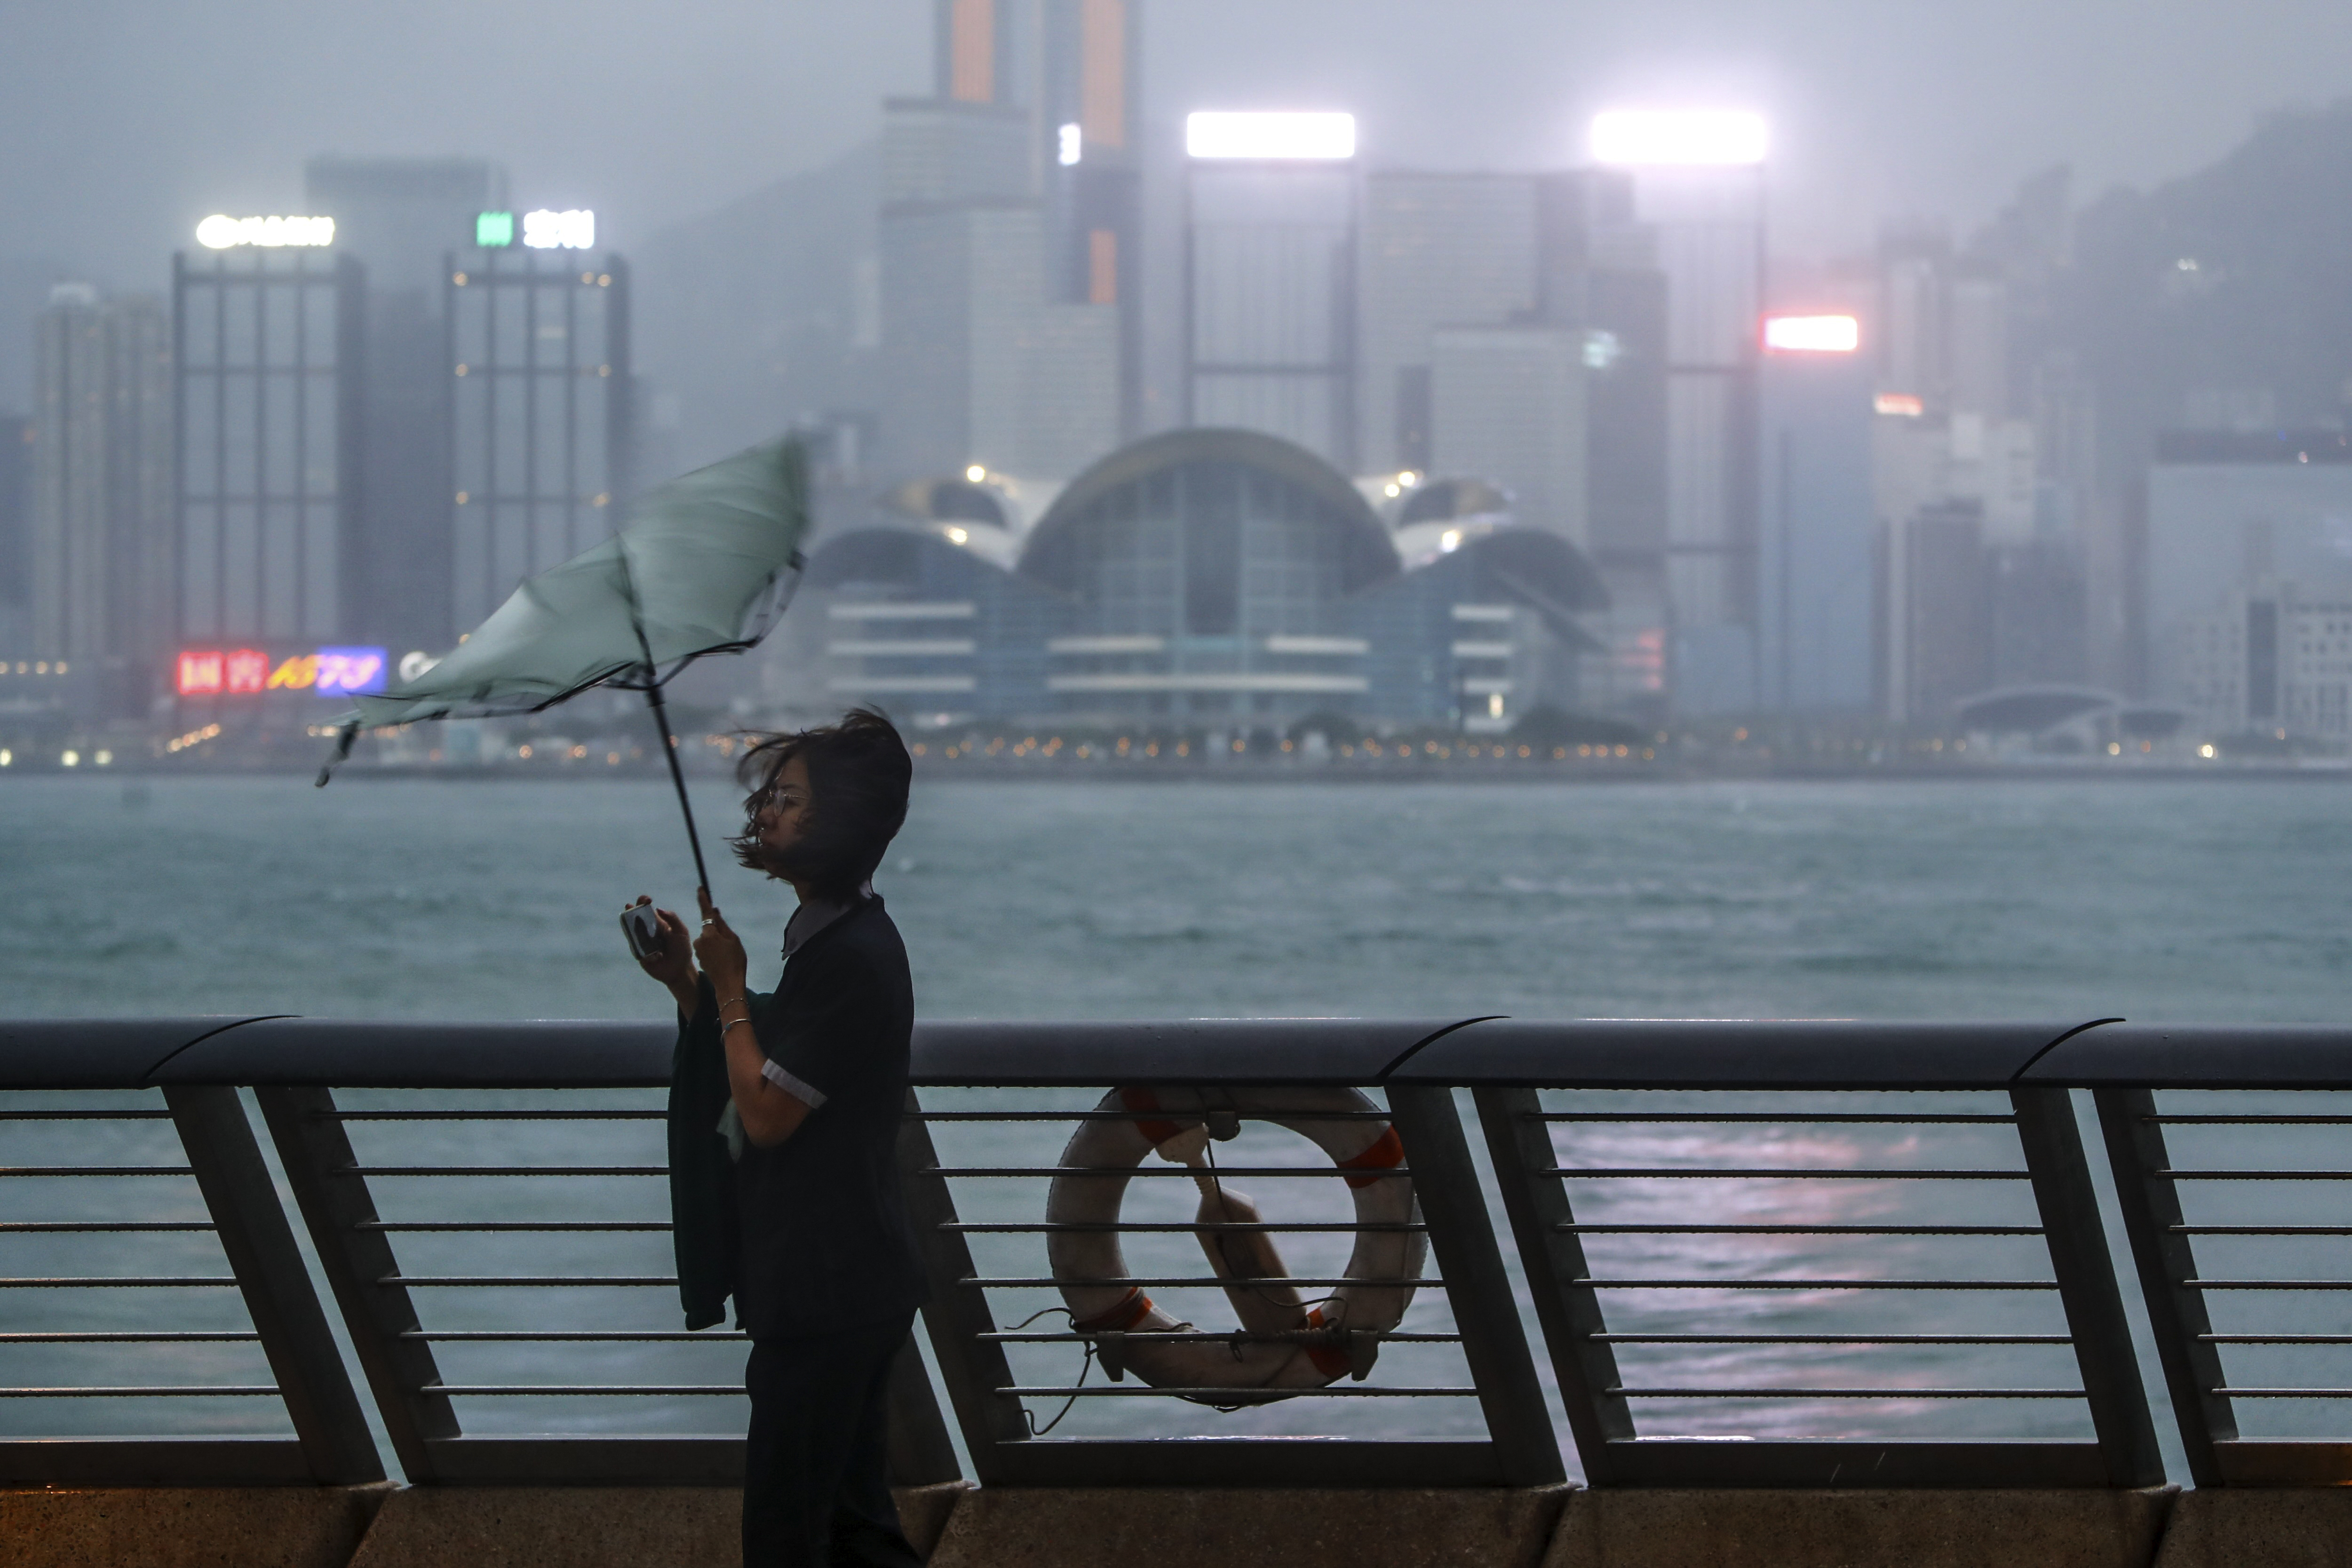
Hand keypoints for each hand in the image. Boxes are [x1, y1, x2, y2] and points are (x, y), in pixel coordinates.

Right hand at [625, 895, 698, 1014]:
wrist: (680, 969)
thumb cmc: (682, 949)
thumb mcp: (681, 931)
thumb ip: (673, 918)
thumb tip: (658, 908)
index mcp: (657, 922)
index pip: (647, 908)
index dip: (643, 901)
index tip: (647, 899)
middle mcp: (646, 930)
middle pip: (634, 917)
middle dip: (631, 910)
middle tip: (630, 906)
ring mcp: (641, 941)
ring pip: (631, 931)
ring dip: (631, 926)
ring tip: (630, 921)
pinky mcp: (638, 953)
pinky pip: (636, 948)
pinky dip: (646, 951)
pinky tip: (658, 957)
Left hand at [693, 887, 749, 1005]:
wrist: (728, 984)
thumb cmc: (734, 960)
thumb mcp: (733, 940)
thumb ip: (722, 925)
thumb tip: (715, 912)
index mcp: (709, 933)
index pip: (706, 912)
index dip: (703, 900)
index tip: (700, 889)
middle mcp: (700, 940)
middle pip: (709, 929)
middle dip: (718, 932)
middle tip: (730, 944)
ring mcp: (698, 950)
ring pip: (708, 940)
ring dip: (716, 943)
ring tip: (728, 954)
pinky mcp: (699, 958)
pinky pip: (707, 949)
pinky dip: (714, 951)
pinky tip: (722, 960)